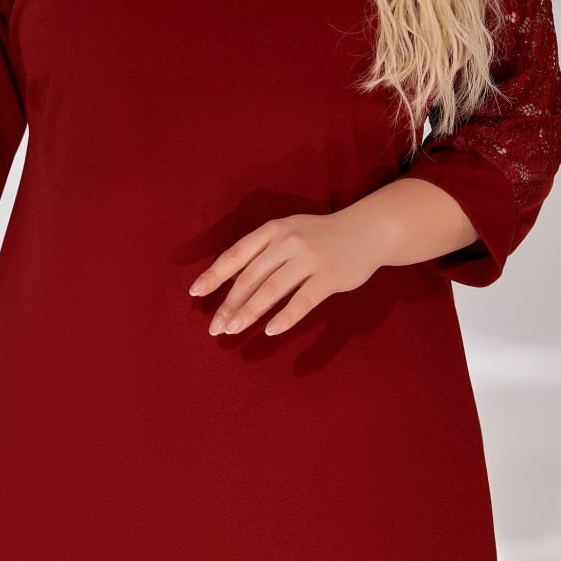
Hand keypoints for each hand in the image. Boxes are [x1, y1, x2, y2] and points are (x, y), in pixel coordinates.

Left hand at [187, 211, 384, 336]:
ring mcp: (309, 258)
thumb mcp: (287, 233)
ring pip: (272, 289)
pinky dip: (284, 317)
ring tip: (233, 329)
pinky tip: (270, 331)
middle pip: (250, 276)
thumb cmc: (318, 237)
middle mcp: (287, 241)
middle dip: (229, 303)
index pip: (236, 254)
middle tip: (215, 327)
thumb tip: (230, 283)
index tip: (195, 293)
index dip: (214, 275)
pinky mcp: (329, 276)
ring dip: (249, 312)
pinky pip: (302, 301)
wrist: (365, 231)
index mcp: (272, 230)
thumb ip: (262, 252)